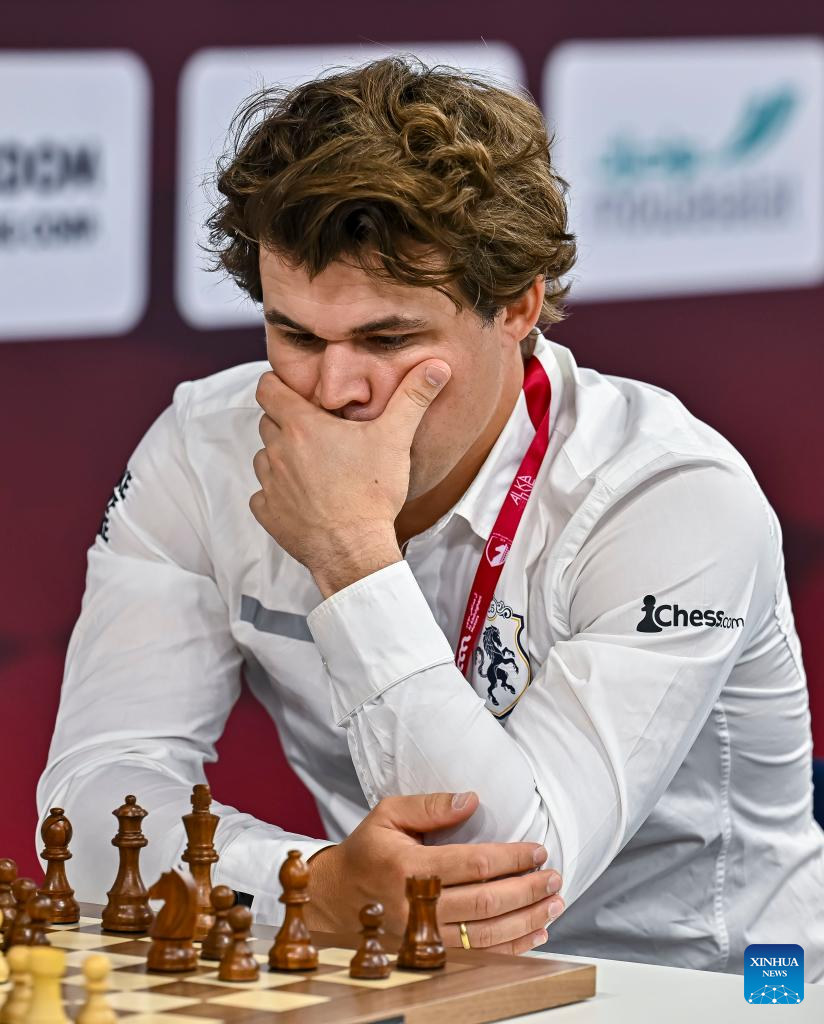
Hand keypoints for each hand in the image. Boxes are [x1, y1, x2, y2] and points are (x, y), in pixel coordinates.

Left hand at [250, 360, 451, 576]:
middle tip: (318, 433)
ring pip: (264, 457)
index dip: (279, 386)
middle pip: (268, 422)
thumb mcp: (395, 438)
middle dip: (287, 422)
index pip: (267, 389)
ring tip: (313, 467)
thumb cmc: (371, 492)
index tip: (299, 394)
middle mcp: (277, 451)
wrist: (355, 550)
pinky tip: (303, 499)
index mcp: (301, 426)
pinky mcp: (268, 513)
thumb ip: (412, 398)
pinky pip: (263, 495)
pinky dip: (278, 494)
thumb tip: (435, 367)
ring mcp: (270, 484)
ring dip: (282, 457)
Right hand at [304, 791, 564, 954]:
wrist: (334, 898)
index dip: (511, 859)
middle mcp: (416, 906)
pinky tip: (534, 932)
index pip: (473, 864)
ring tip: (553, 902)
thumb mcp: (388, 814)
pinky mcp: (428, 953)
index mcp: (408, 867)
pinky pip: (477, 955)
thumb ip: (430, 805)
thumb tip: (471, 799)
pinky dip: (511, 946)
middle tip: (554, 877)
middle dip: (528, 890)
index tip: (537, 851)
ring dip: (527, 919)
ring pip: (487, 934)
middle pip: (486, 903)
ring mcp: (422, 936)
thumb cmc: (367, 851)